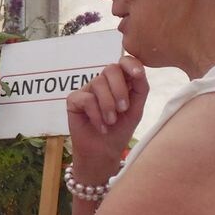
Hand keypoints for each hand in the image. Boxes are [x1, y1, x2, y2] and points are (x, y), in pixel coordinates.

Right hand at [65, 55, 148, 181]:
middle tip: (123, 109)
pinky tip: (100, 127)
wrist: (104, 152)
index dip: (130, 64)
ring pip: (98, 83)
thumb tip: (140, 70)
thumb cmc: (120, 130)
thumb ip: (140, 88)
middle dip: (119, 89)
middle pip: (111, 69)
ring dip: (108, 105)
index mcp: (120, 82)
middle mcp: (103, 82)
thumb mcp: (136, 109)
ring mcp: (87, 89)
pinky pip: (86, 99)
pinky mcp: (74, 99)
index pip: (124, 62)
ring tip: (111, 122)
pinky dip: (96, 115)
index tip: (138, 75)